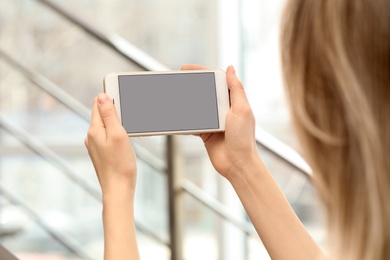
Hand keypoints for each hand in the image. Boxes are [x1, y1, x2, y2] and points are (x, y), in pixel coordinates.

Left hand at [85, 93, 136, 196]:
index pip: (98, 104)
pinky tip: (126, 139)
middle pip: (102, 114)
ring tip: (129, 126)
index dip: (110, 96)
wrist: (118, 189)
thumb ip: (109, 115)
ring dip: (117, 122)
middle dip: (115, 109)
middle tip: (130, 111)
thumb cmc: (121, 164)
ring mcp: (96, 146)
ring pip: (106, 125)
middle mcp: (91, 137)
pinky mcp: (102, 153)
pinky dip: (117, 133)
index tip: (122, 94)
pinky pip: (108, 136)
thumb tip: (101, 96)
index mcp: (94, 130)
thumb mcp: (117, 135)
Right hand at [181, 65, 257, 181]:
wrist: (237, 164)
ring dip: (185, 102)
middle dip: (190, 86)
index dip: (201, 72)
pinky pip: (192, 122)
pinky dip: (184, 119)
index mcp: (233, 100)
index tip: (186, 69)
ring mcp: (214, 121)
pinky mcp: (205, 133)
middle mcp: (223, 109)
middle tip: (174, 81)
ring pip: (196, 106)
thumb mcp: (242, 110)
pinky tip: (175, 115)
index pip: (216, 80)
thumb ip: (236, 89)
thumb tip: (231, 68)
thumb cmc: (243, 138)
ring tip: (172, 96)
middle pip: (204, 92)